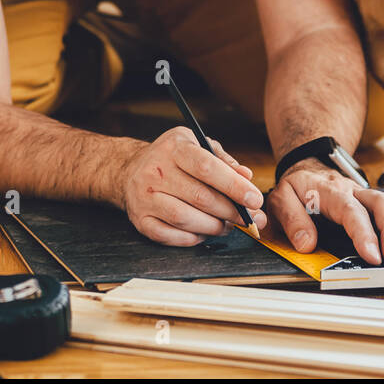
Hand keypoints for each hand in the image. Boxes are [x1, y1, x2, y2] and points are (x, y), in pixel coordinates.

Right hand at [119, 126, 266, 245]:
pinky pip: (169, 235)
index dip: (233, 186)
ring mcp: (145, 197)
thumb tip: (247, 177)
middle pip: (200, 197)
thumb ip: (223, 160)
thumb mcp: (197, 145)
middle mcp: (156, 171)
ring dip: (213, 226)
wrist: (129, 170)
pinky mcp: (140, 219)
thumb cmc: (173, 158)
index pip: (206, 167)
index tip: (254, 200)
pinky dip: (192, 238)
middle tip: (249, 219)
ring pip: (185, 218)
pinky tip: (204, 232)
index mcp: (174, 148)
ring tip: (227, 225)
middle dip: (231, 212)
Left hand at [266, 158, 383, 264]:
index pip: (351, 210)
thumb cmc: (297, 187)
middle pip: (382, 204)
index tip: (372, 255)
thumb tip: (306, 244)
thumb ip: (291, 220)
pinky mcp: (375, 203)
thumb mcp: (280, 199)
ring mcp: (368, 196)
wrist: (308, 168)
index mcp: (330, 190)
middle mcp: (354, 191)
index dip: (363, 233)